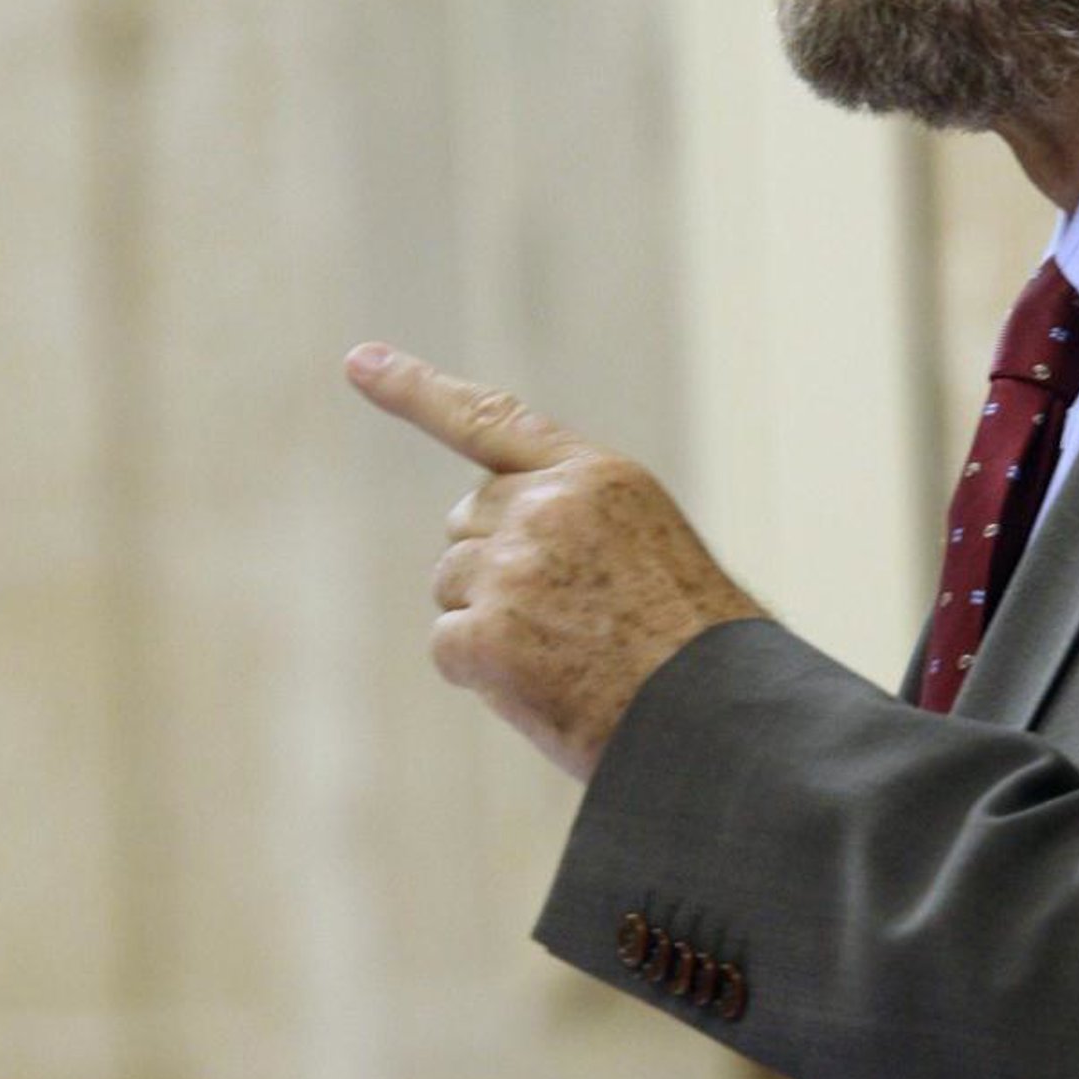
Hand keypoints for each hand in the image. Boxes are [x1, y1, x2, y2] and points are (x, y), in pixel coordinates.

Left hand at [345, 346, 765, 779]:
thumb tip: (486, 548)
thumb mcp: (649, 547)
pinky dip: (482, 674)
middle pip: (467, 525)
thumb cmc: (696, 650)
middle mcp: (548, 507)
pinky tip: (545, 687)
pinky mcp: (488, 632)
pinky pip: (449, 647)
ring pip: (452, 586)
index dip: (416, 390)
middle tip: (567, 619)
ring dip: (491, 623)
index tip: (360, 361)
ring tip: (567, 656)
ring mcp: (513, 568)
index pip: (492, 420)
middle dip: (494, 568)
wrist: (718, 717)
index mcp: (598, 477)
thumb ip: (575, 523)